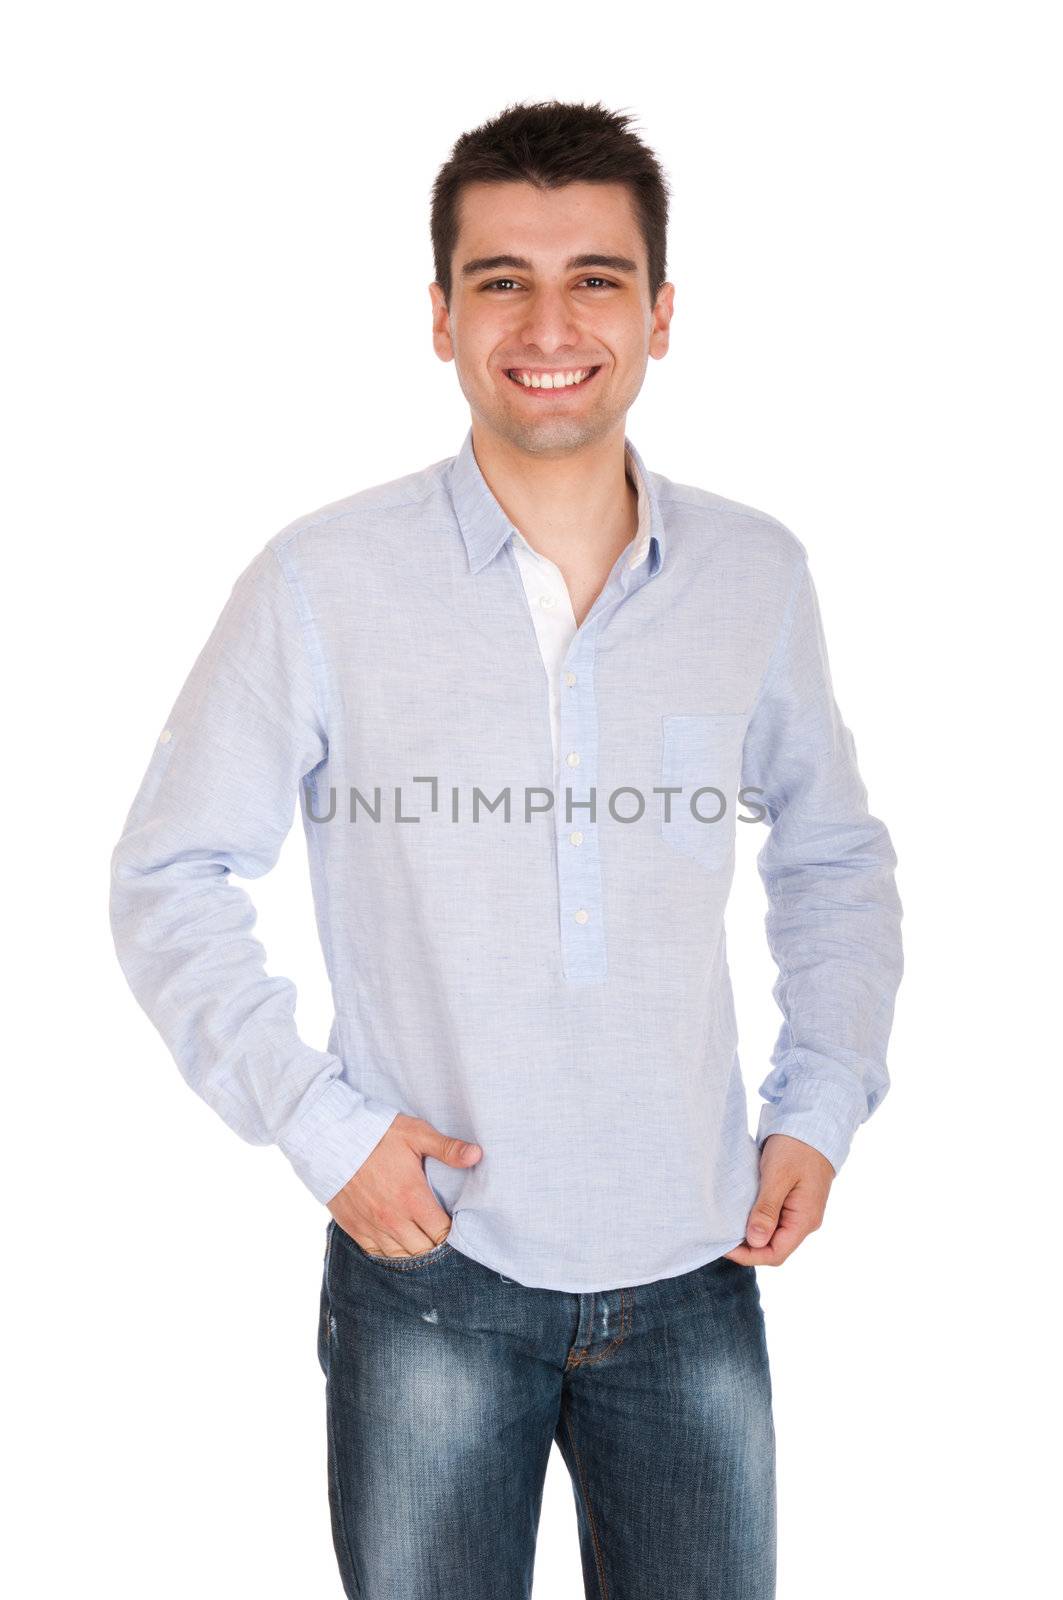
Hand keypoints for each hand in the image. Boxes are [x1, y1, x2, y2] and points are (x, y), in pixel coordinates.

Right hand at [326, 1114, 481, 1256]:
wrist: (330, 1139)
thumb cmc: (376, 1135)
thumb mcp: (415, 1134)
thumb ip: (447, 1148)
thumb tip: (477, 1155)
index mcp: (413, 1198)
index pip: (443, 1234)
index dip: (453, 1233)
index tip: (456, 1224)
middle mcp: (394, 1220)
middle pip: (425, 1251)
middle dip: (436, 1245)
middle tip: (441, 1232)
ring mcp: (373, 1227)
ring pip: (402, 1257)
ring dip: (415, 1251)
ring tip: (423, 1240)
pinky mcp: (355, 1229)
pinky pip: (378, 1255)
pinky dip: (391, 1253)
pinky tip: (398, 1243)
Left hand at [724, 1134, 834, 1265]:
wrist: (813, 1123)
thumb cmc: (796, 1147)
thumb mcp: (778, 1176)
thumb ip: (767, 1210)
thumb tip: (755, 1242)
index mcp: (804, 1220)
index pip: (775, 1254)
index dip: (749, 1255)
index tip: (723, 1246)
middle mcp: (804, 1221)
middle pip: (773, 1248)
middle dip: (747, 1247)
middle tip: (720, 1237)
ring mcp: (799, 1211)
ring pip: (772, 1234)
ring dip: (750, 1233)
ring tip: (726, 1226)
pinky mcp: (792, 1200)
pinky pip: (773, 1219)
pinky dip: (756, 1219)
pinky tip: (739, 1213)